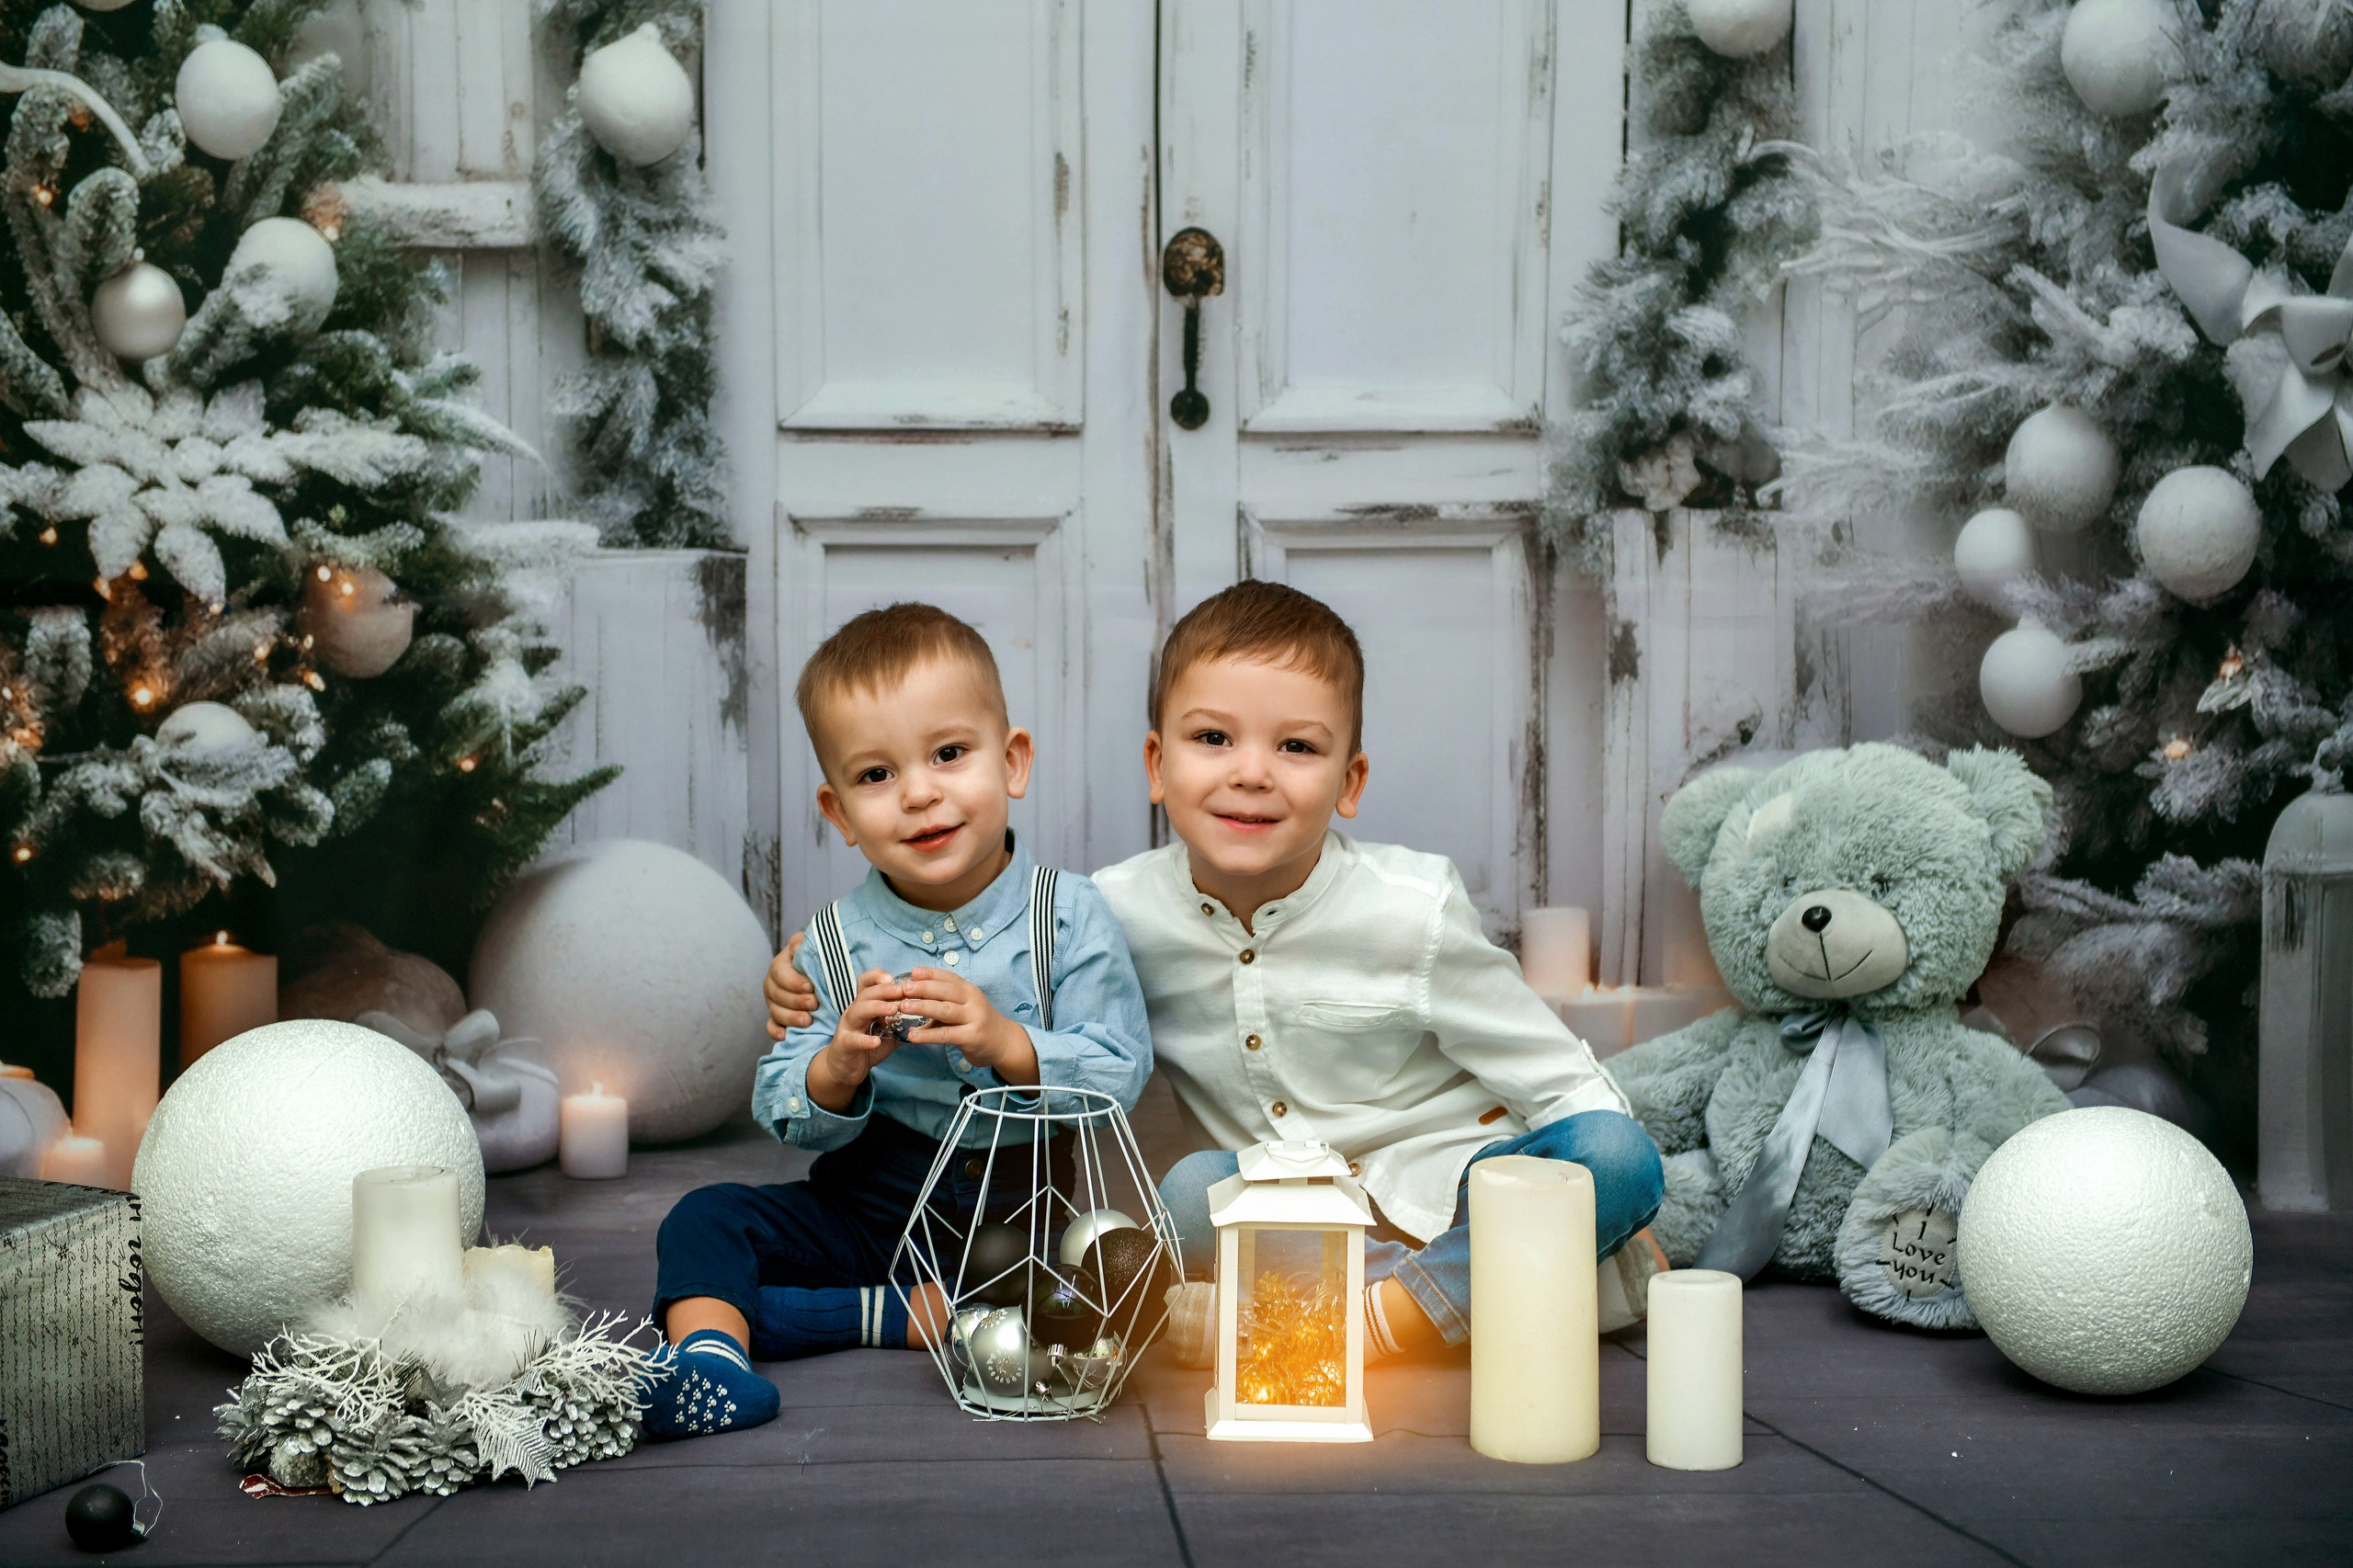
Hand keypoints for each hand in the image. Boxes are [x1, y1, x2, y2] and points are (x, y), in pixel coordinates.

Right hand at [764, 931, 820, 1038]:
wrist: (827, 975)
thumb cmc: (821, 959)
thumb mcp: (814, 946)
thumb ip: (803, 944)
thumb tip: (797, 948)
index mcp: (781, 965)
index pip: (779, 972)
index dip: (793, 981)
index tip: (810, 987)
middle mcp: (774, 984)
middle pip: (777, 994)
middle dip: (795, 1001)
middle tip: (814, 1004)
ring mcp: (774, 1002)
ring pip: (775, 1011)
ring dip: (790, 1017)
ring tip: (808, 1021)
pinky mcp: (777, 1018)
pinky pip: (771, 1026)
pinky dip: (776, 1032)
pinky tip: (786, 1035)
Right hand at [806, 969, 909, 1110]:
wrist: (845, 1068)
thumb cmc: (868, 1045)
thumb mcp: (887, 1031)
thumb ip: (902, 1022)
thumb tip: (927, 1016)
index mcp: (864, 1004)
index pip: (866, 983)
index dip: (877, 976)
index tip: (893, 978)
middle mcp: (854, 1011)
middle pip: (866, 994)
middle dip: (884, 990)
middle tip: (902, 990)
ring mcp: (847, 1027)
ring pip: (858, 1011)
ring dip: (876, 1008)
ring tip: (893, 1009)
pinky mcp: (844, 1044)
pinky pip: (854, 1040)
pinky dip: (865, 1040)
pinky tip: (876, 1041)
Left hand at [897, 968, 1038, 1085]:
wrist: (1003, 1043)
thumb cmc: (977, 1022)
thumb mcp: (964, 1006)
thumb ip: (943, 1001)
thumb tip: (910, 998)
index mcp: (969, 990)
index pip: (949, 977)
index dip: (930, 973)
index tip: (913, 972)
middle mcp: (972, 1001)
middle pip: (946, 991)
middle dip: (923, 988)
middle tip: (904, 988)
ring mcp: (973, 1018)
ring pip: (945, 1010)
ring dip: (923, 1007)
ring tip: (904, 1007)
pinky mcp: (971, 1037)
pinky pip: (946, 1035)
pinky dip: (928, 1035)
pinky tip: (913, 1036)